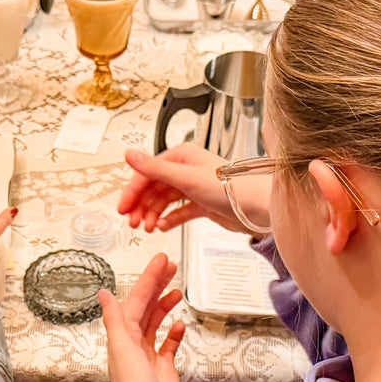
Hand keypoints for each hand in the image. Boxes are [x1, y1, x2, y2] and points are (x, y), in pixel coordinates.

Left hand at [101, 253, 186, 381]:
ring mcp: (148, 356)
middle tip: (171, 264)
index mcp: (123, 336)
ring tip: (176, 289)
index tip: (162, 260)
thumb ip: (115, 320)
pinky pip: (168, 345)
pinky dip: (174, 333)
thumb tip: (102, 292)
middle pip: (146, 306)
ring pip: (156, 322)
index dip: (149, 278)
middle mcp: (134, 343)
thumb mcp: (123, 352)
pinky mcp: (162, 368)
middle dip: (157, 284)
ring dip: (165, 304)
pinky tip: (181, 324)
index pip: (136, 299)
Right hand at [117, 144, 250, 233]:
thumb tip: (129, 154)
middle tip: (132, 222)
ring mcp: (193, 187)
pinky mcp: (202, 204)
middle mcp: (186, 169)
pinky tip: (162, 227)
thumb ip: (154, 168)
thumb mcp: (186, 177)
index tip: (122, 208)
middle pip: (153, 188)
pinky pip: (178, 212)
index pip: (147, 173)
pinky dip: (168, 220)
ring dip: (153, 214)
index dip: (132, 191)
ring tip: (148, 227)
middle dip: (141, 206)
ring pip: (164, 201)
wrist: (257, 207)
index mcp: (181, 156)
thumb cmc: (230, 187)